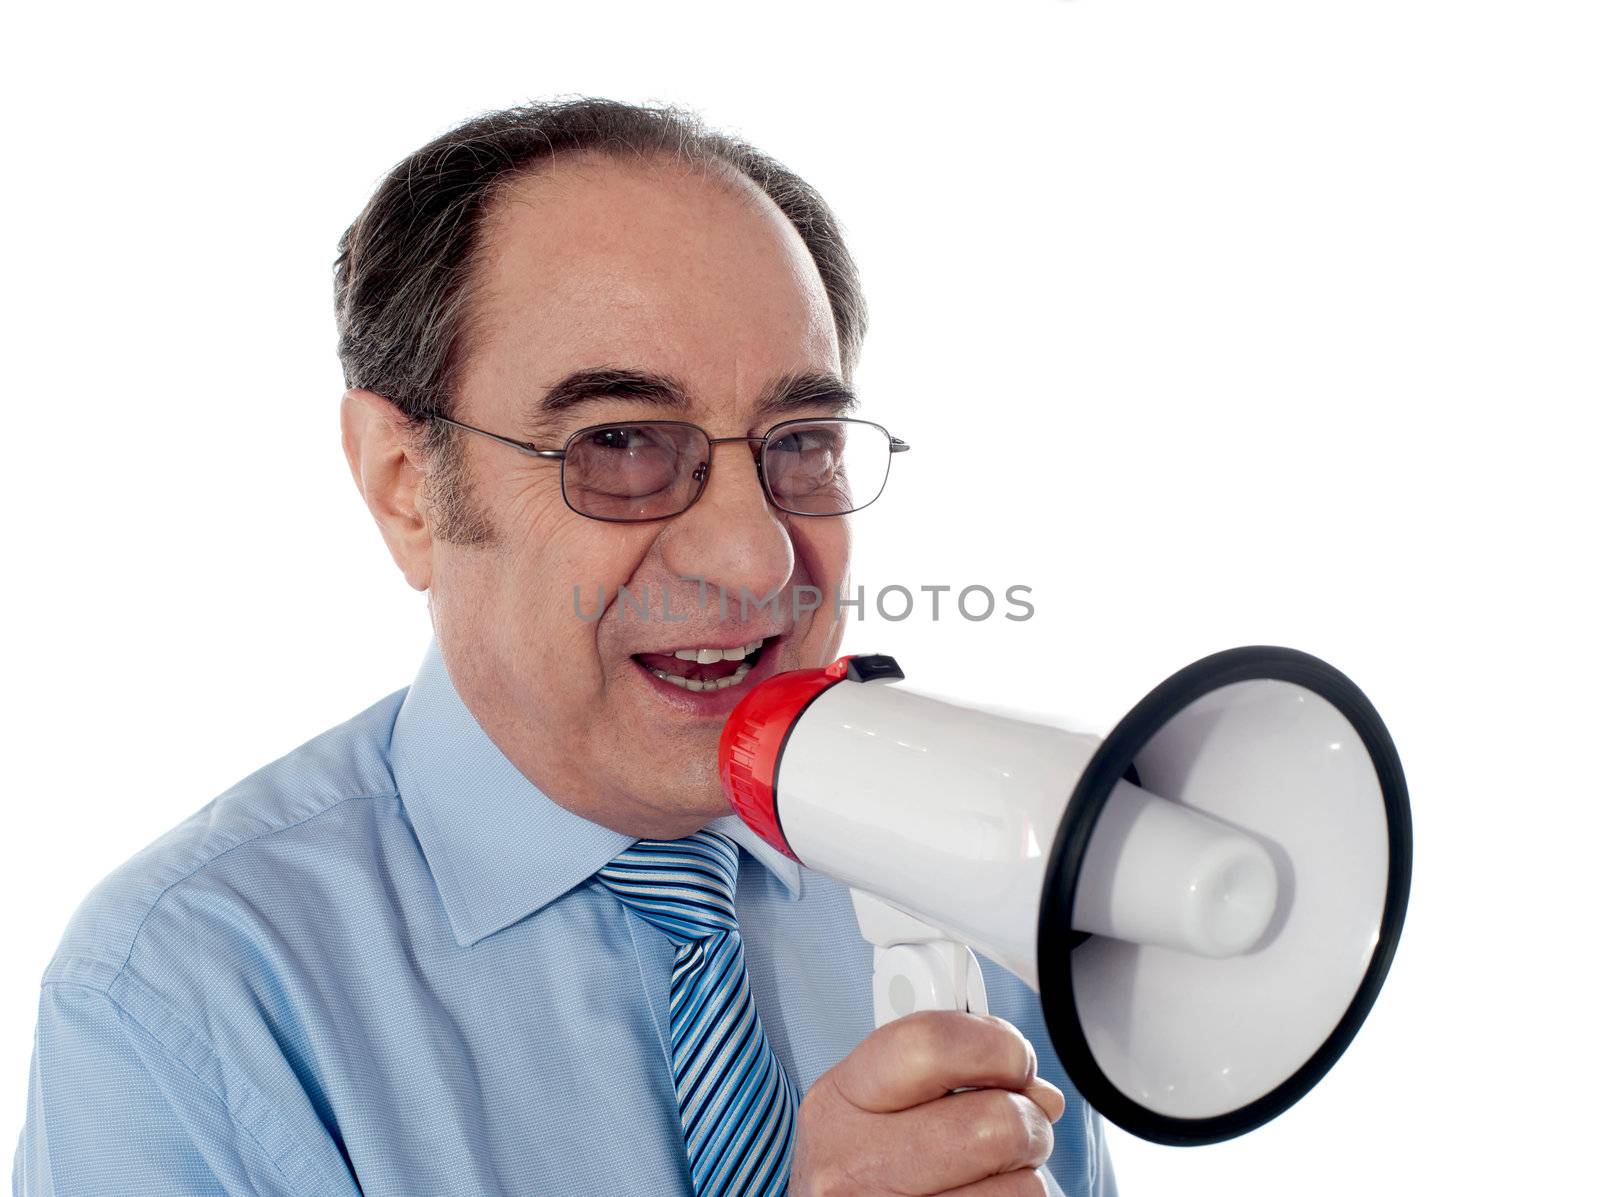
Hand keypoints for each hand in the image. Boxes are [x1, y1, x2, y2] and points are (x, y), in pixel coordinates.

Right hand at [790, 1010, 1066, 1195]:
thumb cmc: (859, 1167)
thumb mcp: (874, 1105)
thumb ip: (944, 1074)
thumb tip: (1038, 1092)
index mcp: (839, 1100)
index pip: (930, 1046)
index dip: (994, 1045)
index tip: (1013, 1057)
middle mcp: (854, 1163)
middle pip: (993, 1122)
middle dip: (1026, 1120)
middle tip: (1016, 1126)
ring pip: (1021, 1184)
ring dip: (1022, 1175)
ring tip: (987, 1172)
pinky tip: (976, 1195)